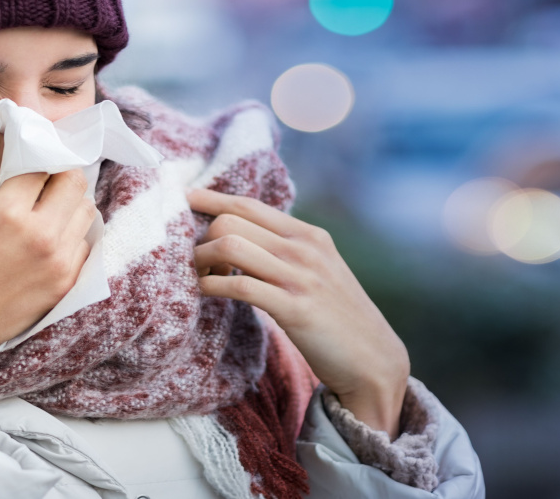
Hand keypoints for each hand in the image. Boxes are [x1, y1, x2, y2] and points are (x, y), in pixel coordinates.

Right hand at [0, 135, 95, 414]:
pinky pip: (84, 244)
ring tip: (40, 208)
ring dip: (67, 201)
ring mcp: (59, 263)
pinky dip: (70, 232)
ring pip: (85, 211)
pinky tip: (44, 236)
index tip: (23, 151)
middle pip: (73, 182)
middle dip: (56, 172)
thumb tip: (3, 140)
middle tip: (34, 178)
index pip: (42, 162)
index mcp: (8, 213)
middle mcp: (42, 235)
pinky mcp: (64, 285)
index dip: (32, 152)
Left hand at [188, 188, 409, 438]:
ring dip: (202, 261)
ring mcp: (301, 277)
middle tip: (198, 263)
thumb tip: (240, 235)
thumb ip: (286, 250)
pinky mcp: (294, 309)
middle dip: (202, 239)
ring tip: (200, 277)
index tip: (186, 199)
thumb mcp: (317, 271)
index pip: (249, 205)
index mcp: (309, 235)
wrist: (373, 360)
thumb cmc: (336, 317)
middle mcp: (305, 249)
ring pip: (230, 246)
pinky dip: (211, 285)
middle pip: (231, 222)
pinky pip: (238, 285)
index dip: (212, 199)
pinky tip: (205, 292)